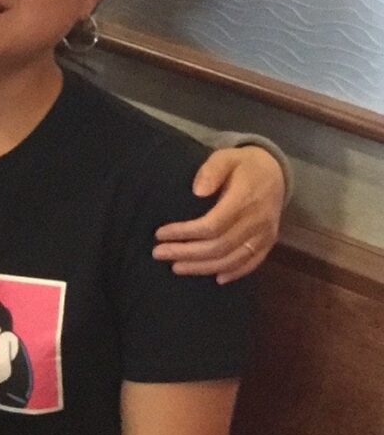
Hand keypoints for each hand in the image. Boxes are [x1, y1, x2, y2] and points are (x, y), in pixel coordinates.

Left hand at [155, 145, 284, 281]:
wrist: (275, 171)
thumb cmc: (243, 165)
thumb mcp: (226, 156)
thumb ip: (211, 170)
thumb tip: (197, 191)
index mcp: (245, 200)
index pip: (212, 225)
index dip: (184, 233)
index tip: (159, 234)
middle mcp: (257, 221)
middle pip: (219, 246)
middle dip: (186, 253)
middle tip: (158, 253)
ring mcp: (265, 233)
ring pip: (233, 259)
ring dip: (203, 267)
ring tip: (176, 267)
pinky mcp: (269, 241)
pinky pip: (254, 262)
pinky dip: (235, 272)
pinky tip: (216, 278)